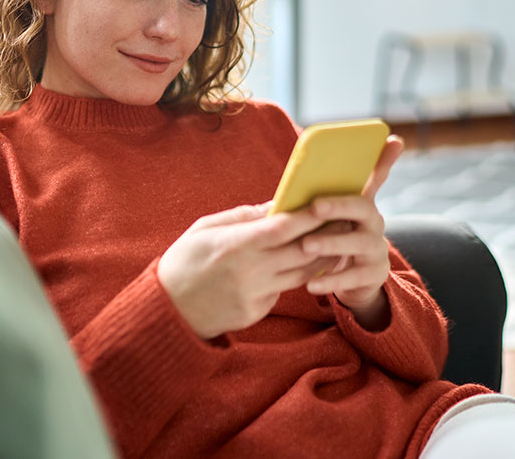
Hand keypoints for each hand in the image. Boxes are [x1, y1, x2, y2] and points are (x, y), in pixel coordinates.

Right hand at [157, 203, 336, 338]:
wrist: (168, 309)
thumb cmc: (184, 260)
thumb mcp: (205, 228)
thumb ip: (242, 217)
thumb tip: (274, 205)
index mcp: (235, 245)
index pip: (283, 228)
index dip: (308, 215)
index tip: (327, 202)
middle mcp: (250, 271)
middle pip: (301, 252)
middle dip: (326, 235)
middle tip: (345, 220)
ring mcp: (255, 295)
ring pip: (301, 275)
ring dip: (322, 258)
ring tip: (338, 242)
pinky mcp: (257, 312)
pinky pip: (283, 291)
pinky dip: (296, 277)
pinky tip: (307, 266)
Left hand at [299, 135, 404, 326]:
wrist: (353, 280)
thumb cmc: (335, 237)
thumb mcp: (331, 215)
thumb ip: (321, 194)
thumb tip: (308, 169)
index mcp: (363, 203)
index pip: (375, 177)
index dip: (384, 160)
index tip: (392, 140)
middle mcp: (375, 223)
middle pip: (363, 208)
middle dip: (339, 205)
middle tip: (315, 206)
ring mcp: (376, 249)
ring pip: (357, 243)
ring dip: (330, 243)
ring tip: (305, 245)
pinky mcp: (373, 275)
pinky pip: (352, 277)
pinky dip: (330, 280)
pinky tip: (311, 284)